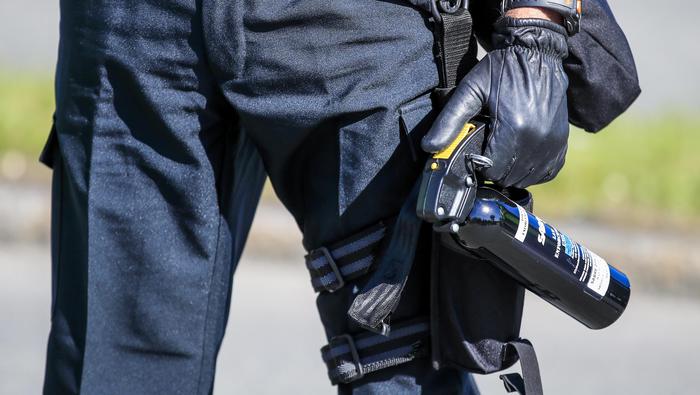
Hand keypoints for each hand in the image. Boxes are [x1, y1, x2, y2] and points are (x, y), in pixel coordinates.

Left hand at [422, 17, 569, 187]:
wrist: (537, 53)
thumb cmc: (501, 70)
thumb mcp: (470, 91)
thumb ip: (449, 121)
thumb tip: (428, 147)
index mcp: (513, 128)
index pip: (492, 170)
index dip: (479, 166)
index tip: (475, 153)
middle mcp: (537, 139)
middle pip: (509, 177)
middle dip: (494, 170)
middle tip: (487, 153)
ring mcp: (553, 142)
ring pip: (528, 177)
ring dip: (512, 172)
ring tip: (502, 153)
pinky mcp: (562, 141)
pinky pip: (548, 171)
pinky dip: (533, 170)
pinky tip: (521, 156)